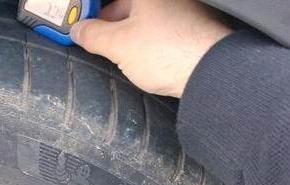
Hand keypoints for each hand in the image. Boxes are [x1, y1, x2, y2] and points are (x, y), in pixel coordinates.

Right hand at [71, 0, 231, 97]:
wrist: (211, 72)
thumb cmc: (169, 50)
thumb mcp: (117, 44)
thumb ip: (93, 35)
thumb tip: (79, 30)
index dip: (94, 9)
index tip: (82, 21)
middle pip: (129, 4)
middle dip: (109, 22)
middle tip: (94, 39)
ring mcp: (182, 12)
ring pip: (144, 19)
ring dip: (126, 34)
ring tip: (117, 55)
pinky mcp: (190, 31)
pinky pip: (160, 32)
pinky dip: (146, 42)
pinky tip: (141, 59)